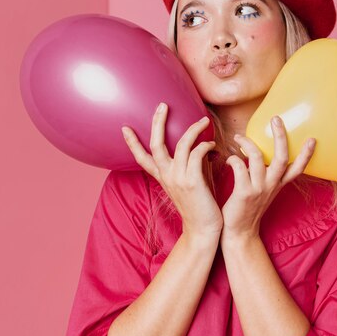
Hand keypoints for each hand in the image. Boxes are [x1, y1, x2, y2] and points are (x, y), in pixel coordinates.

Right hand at [121, 103, 222, 237]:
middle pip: (156, 144)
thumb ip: (192, 164)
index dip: (132, 143)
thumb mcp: (190, 182)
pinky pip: (197, 153)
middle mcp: (167, 176)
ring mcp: (178, 178)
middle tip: (162, 105)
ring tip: (203, 120)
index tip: (124, 128)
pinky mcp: (193, 181)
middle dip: (158, 123)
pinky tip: (213, 145)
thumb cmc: (200, 205)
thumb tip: (203, 146)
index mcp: (163, 177)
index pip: (142, 158)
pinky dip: (205, 145)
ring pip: (182, 144)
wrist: (203, 230)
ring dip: (193, 129)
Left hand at [221, 115, 315, 239]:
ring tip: (238, 136)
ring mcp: (259, 189)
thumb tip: (258, 154)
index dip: (306, 154)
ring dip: (247, 143)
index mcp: (278, 185)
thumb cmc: (247, 209)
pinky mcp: (244, 192)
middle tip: (276, 119)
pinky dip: (233, 159)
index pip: (297, 168)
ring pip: (257, 157)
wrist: (239, 233)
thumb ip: (264, 175)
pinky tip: (229, 159)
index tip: (313, 138)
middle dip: (280, 136)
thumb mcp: (262, 192)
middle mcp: (272, 186)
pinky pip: (240, 167)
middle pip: (281, 157)